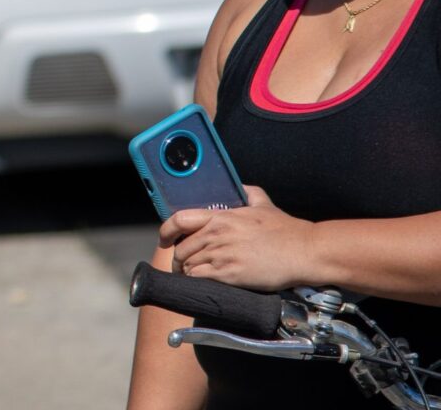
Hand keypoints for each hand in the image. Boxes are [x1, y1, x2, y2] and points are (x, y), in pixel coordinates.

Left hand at [161, 186, 317, 291]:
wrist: (305, 251)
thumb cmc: (285, 229)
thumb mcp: (263, 203)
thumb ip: (247, 193)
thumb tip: (239, 186)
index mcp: (221, 216)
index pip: (180, 219)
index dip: (166, 231)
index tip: (164, 239)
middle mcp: (217, 233)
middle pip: (182, 248)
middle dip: (179, 259)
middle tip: (183, 265)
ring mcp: (222, 254)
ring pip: (188, 265)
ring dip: (188, 272)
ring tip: (194, 275)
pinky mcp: (229, 274)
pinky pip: (199, 278)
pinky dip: (196, 281)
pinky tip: (203, 283)